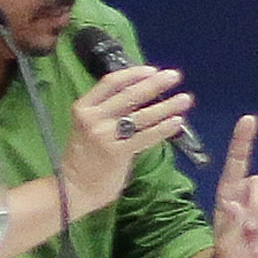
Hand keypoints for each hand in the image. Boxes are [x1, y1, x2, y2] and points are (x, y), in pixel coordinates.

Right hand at [58, 61, 188, 217]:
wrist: (73, 187)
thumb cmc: (85, 157)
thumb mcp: (90, 127)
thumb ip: (110, 112)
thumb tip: (141, 96)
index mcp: (84, 107)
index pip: (111, 83)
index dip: (134, 74)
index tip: (152, 70)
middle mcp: (93, 118)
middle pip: (129, 95)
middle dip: (155, 84)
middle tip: (174, 76)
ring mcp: (105, 135)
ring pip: (141, 116)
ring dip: (167, 106)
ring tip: (185, 99)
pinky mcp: (117, 153)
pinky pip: (146, 137)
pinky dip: (163, 128)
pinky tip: (177, 121)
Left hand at [198, 115, 257, 257]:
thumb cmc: (230, 254)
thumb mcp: (223, 243)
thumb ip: (230, 225)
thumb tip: (238, 207)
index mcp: (230, 193)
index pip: (238, 162)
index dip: (244, 140)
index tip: (249, 120)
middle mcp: (251, 193)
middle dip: (256, 206)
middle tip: (249, 231)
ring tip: (257, 242)